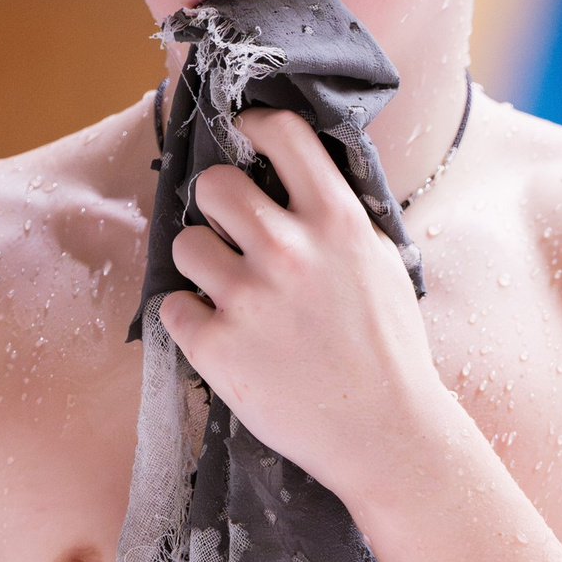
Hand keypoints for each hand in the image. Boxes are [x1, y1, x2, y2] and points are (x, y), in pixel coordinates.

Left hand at [160, 109, 450, 501]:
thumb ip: (339, 219)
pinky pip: (172, 306)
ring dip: (202, 264)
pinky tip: (221, 335)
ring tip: (230, 293)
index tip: (244, 139)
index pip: (282, 134)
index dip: (254, 127)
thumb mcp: (383, 265)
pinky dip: (190, 319)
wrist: (384, 434)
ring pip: (185, 243)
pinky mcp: (215, 346)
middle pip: (213, 184)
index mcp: (337, 221)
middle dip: (217, 205)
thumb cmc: (389, 351)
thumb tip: (296, 178)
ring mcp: (248, 297)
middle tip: (232, 235)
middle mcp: (289, 249)